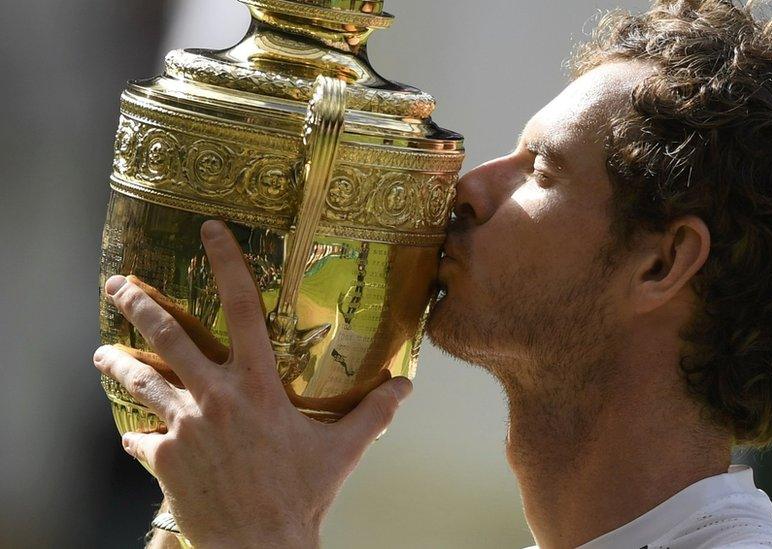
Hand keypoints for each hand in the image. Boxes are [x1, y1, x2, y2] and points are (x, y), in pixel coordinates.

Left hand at [93, 220, 412, 547]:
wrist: (259, 545)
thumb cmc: (302, 495)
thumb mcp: (344, 450)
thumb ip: (374, 413)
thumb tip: (405, 386)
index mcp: (259, 386)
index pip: (242, 310)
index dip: (227, 264)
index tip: (210, 231)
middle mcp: (215, 398)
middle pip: (168, 338)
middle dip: (138, 305)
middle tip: (117, 285)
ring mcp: (184, 429)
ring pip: (141, 383)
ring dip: (118, 364)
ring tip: (102, 354)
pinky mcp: (165, 460)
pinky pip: (141, 440)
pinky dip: (137, 435)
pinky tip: (132, 435)